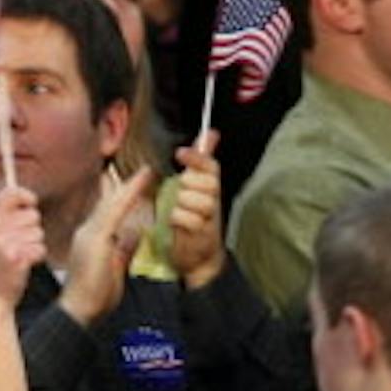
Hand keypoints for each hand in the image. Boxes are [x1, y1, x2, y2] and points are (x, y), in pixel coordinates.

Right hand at [0, 185, 44, 312]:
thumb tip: (22, 194)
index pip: (11, 193)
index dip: (26, 196)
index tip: (32, 203)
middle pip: (31, 215)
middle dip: (31, 228)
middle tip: (19, 244)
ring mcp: (4, 243)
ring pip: (38, 232)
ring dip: (34, 244)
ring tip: (18, 257)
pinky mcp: (17, 258)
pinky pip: (40, 248)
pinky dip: (37, 257)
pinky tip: (24, 266)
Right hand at [60, 167, 155, 326]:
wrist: (78, 309)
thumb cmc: (94, 294)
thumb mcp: (115, 268)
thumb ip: (124, 249)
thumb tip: (136, 234)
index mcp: (93, 237)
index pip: (108, 210)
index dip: (119, 193)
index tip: (131, 180)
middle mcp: (88, 230)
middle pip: (109, 201)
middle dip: (124, 184)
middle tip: (143, 170)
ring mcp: (90, 233)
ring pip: (112, 203)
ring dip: (130, 187)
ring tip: (146, 173)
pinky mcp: (95, 238)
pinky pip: (114, 212)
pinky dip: (128, 196)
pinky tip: (139, 186)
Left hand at [166, 136, 224, 288]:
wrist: (199, 257)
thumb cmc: (194, 217)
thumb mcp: (195, 185)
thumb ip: (201, 160)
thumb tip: (210, 133)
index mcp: (211, 186)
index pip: (211, 165)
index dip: (198, 156)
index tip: (180, 153)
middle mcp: (214, 200)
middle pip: (205, 181)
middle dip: (188, 183)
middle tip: (181, 192)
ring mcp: (211, 218)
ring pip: (195, 199)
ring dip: (182, 203)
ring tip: (178, 211)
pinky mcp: (203, 235)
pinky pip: (187, 218)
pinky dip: (178, 219)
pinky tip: (176, 225)